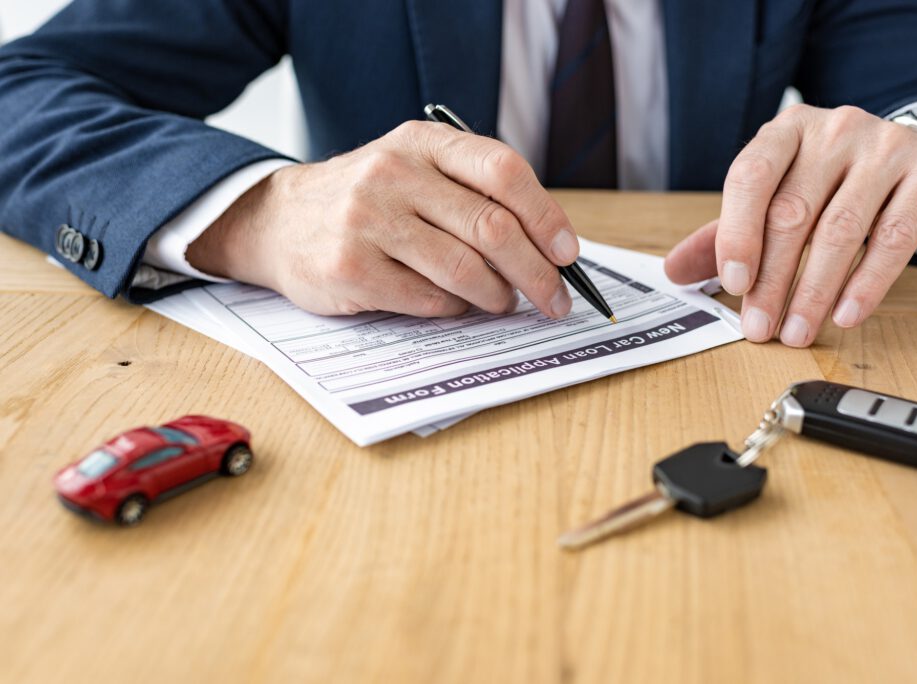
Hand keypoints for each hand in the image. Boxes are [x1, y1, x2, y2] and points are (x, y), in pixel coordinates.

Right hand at [186, 121, 579, 317]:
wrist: (279, 221)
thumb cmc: (368, 200)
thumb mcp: (415, 169)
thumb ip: (473, 192)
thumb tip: (547, 247)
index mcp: (422, 142)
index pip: (503, 170)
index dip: (546, 216)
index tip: (567, 253)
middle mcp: (393, 173)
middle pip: (493, 228)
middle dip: (537, 273)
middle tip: (555, 299)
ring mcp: (367, 221)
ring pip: (465, 270)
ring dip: (497, 296)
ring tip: (501, 302)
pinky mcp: (349, 268)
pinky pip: (429, 299)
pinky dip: (454, 309)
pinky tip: (454, 304)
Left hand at [664, 104, 916, 346]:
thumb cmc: (834, 182)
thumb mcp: (778, 197)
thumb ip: (726, 233)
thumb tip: (674, 272)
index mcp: (786, 131)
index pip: (751, 176)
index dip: (738, 233)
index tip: (733, 284)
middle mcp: (835, 129)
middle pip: (793, 212)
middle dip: (772, 279)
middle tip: (760, 327)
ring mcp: (885, 147)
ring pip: (841, 230)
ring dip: (814, 291)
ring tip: (797, 332)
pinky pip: (894, 238)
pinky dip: (867, 283)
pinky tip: (846, 314)